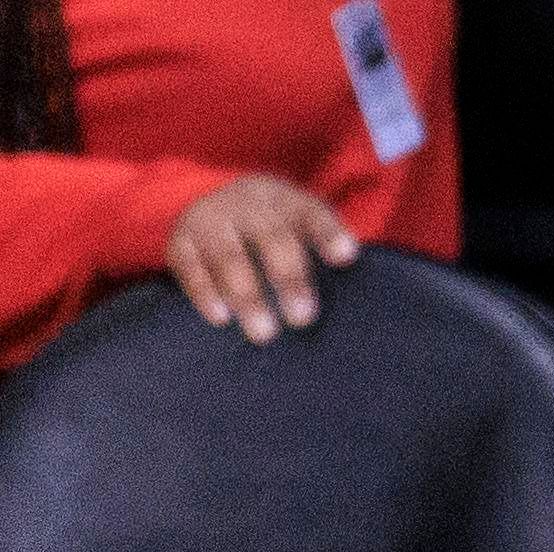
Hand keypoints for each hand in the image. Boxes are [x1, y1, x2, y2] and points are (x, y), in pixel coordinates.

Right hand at [166, 176, 356, 342]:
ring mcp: (209, 220)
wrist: (214, 203)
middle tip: (302, 319)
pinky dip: (204, 292)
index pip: (311, 214)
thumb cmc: (277, 231)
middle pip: (270, 237)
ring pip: (228, 256)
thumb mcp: (301, 230)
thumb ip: (326, 254)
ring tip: (264, 333)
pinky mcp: (180, 242)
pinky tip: (220, 318)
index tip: (346, 257)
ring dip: (247, 295)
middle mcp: (246, 205)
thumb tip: (358, 301)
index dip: (329, 234)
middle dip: (289, 278)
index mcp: (286, 201)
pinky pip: (190, 267)